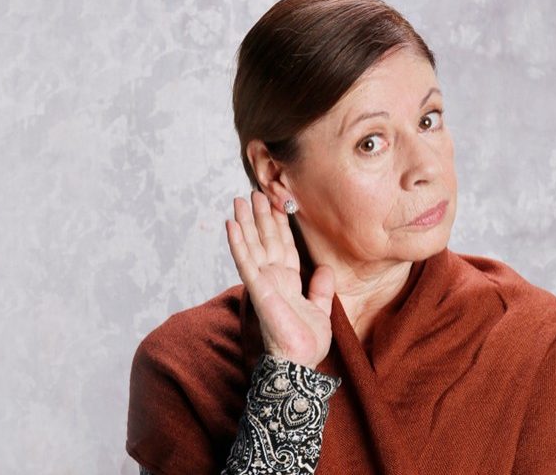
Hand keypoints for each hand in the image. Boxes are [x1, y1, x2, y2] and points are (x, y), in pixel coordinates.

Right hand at [225, 191, 335, 368]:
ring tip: (239, 200)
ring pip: (253, 245)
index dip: (280, 225)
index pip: (283, 246)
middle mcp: (273, 279)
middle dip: (260, 216)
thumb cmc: (307, 343)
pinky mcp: (258, 289)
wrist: (300, 363)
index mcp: (288, 282)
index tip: (277, 204)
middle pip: (266, 240)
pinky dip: (238, 242)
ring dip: (246, 222)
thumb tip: (324, 268)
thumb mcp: (321, 310)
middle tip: (255, 192)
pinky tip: (231, 225)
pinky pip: (246, 262)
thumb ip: (320, 288)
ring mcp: (264, 283)